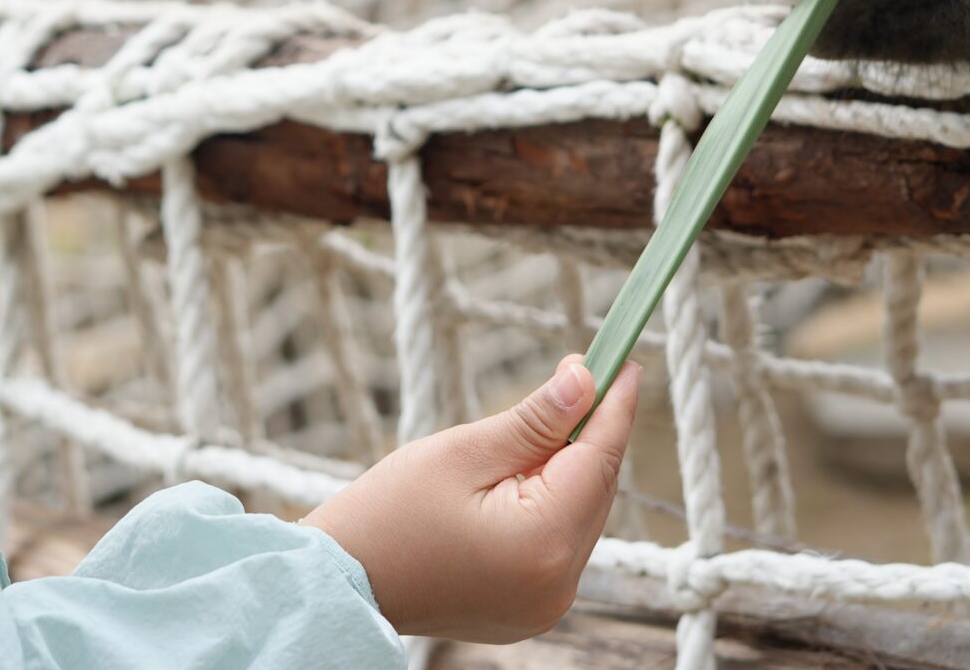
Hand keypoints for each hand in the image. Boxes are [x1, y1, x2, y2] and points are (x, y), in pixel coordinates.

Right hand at [302, 354, 642, 642]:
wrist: (343, 582)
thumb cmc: (389, 512)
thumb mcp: (462, 452)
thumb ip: (534, 421)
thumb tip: (586, 382)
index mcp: (541, 542)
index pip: (598, 459)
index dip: (614, 406)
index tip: (625, 359)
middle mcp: (558, 584)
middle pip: (596, 490)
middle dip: (591, 432)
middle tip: (581, 374)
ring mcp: (547, 605)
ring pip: (582, 516)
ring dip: (570, 468)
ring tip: (540, 426)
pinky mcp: (531, 610)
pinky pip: (560, 543)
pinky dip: (552, 504)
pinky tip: (524, 475)